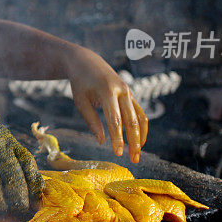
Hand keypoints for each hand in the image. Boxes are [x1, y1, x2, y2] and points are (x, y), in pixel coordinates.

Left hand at [65, 47, 147, 162]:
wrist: (87, 61)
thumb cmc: (80, 83)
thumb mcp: (80, 101)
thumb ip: (91, 121)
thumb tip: (102, 142)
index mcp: (107, 91)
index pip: (115, 120)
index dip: (117, 138)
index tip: (117, 154)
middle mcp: (122, 90)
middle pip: (132, 120)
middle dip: (133, 142)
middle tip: (133, 160)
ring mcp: (128, 91)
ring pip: (140, 117)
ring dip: (140, 137)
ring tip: (137, 154)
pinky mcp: (130, 94)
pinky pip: (139, 113)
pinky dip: (140, 128)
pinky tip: (137, 141)